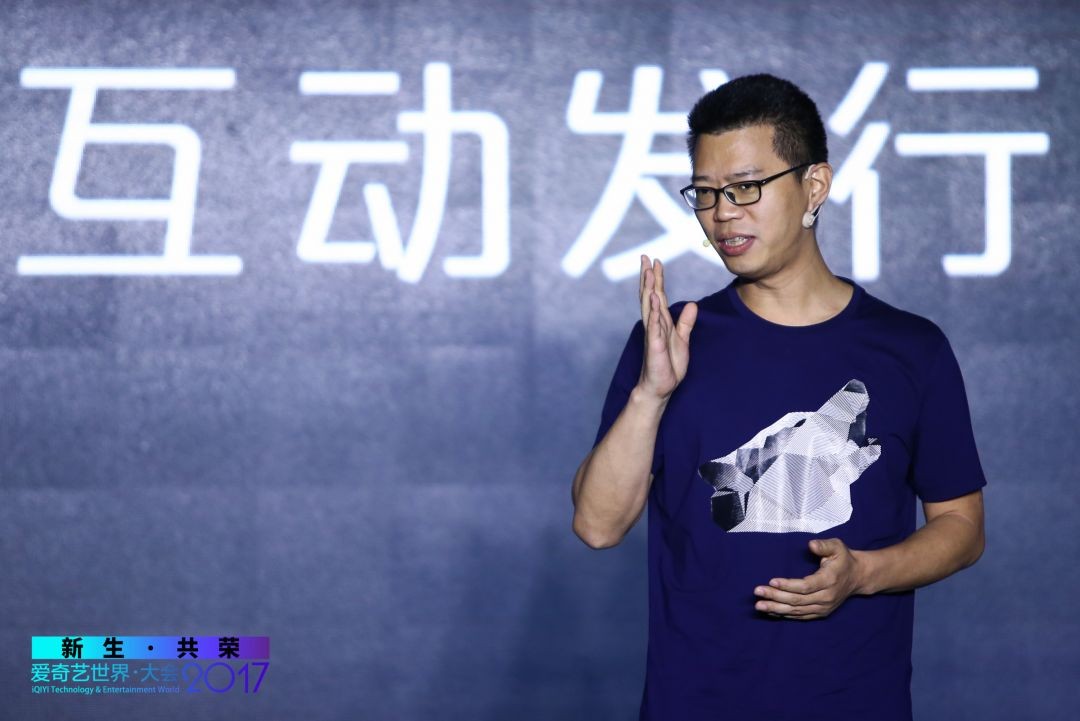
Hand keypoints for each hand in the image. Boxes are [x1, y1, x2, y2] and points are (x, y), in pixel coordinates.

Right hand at [637, 255, 697, 400]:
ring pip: (649, 307)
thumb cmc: (668, 366)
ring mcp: (653, 334)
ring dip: (648, 289)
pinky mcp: (655, 346)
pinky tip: (653, 299)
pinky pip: (654, 326)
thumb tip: (691, 304)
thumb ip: (686, 323)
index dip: (657, 279)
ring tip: (648, 272)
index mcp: (661, 322)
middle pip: (649, 296)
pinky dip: (654, 312)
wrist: (660, 387)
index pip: (658, 296)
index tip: (655, 261)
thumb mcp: (682, 340)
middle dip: (648, 277)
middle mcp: (654, 325)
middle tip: (645, 257)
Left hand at [753, 538, 864, 619]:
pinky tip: (771, 611)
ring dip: (776, 608)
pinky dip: (784, 614)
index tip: (771, 581)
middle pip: (797, 600)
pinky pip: (800, 616)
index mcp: (829, 580)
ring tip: (759, 605)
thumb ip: (824, 545)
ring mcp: (823, 607)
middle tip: (757, 591)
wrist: (857, 577)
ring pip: (797, 610)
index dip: (788, 585)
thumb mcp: (837, 547)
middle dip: (775, 596)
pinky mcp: (820, 612)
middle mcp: (826, 597)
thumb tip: (811, 545)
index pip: (805, 586)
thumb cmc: (843, 559)